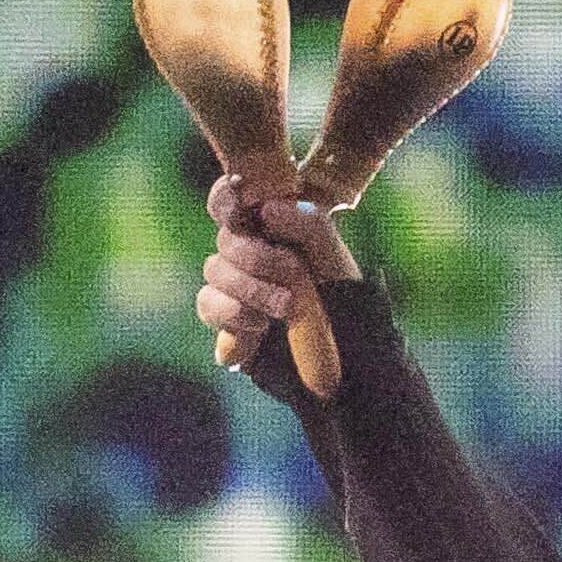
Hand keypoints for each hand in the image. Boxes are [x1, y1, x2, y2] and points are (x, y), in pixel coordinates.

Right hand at [196, 175, 359, 362]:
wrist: (352, 365)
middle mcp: (250, 255)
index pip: (231, 200)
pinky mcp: (228, 320)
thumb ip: (311, 227)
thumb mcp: (338, 262)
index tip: (239, 197)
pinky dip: (233, 312)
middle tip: (292, 274)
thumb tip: (268, 208)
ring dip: (250, 287)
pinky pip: (208, 304)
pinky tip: (260, 324)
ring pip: (214, 270)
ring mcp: (236, 287)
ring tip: (286, 306)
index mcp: (272, 232)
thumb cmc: (349, 307)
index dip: (227, 196)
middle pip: (225, 239)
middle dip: (257, 256)